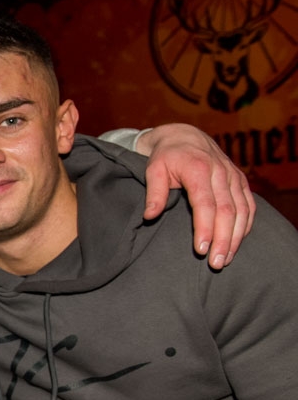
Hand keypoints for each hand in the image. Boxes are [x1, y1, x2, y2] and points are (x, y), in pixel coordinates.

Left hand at [135, 124, 253, 268]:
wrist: (184, 136)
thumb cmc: (166, 156)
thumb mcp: (153, 169)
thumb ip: (153, 193)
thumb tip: (149, 216)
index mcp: (198, 169)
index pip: (205, 204)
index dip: (205, 228)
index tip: (201, 249)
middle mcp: (221, 173)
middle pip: (227, 211)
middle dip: (223, 239)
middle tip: (216, 263)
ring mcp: (233, 176)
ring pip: (242, 210)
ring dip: (236, 237)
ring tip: (225, 259)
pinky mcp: (240, 181)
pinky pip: (249, 205)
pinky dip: (246, 225)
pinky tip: (238, 242)